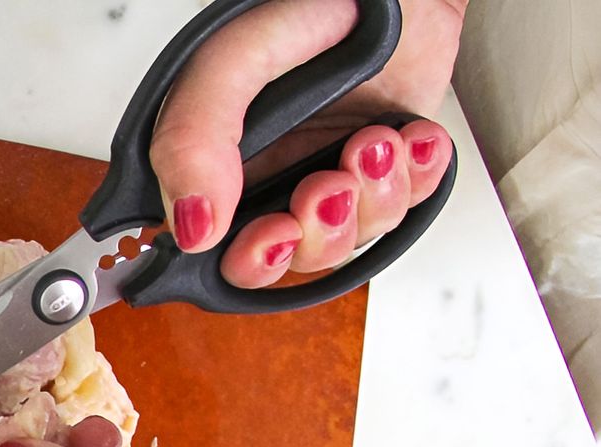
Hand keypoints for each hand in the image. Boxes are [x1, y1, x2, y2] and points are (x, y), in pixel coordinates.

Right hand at [151, 0, 466, 287]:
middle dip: (314, 235)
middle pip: (285, 259)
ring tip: (373, 142)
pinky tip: (406, 138)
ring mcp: (327, 174)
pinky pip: (405, 207)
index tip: (271, 232)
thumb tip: (192, 226)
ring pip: (346, 240)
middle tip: (326, 186)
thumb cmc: (307, 5)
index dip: (245, 259)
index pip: (215, 250)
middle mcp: (270, 177)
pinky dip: (414, 177)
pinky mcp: (385, 170)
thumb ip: (193, 140)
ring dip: (370, 198)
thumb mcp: (230, 63)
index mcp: (215, 165)